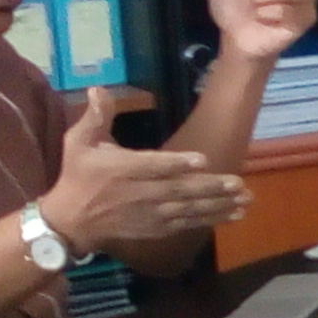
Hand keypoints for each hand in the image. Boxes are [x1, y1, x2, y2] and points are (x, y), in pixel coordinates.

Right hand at [41, 91, 252, 249]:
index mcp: (122, 170)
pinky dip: (211, 220)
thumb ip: (94, 117)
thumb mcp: (78, 143)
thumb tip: (98, 89)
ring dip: (219, 204)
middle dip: (210, 187)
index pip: (152, 166)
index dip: (176, 164)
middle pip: (179, 190)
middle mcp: (140, 194)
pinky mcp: (157, 228)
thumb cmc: (77, 176)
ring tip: (245, 199)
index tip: (202, 160)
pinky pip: (187, 224)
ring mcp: (151, 214)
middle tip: (238, 183)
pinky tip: (233, 214)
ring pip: (189, 209)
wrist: (71, 221)